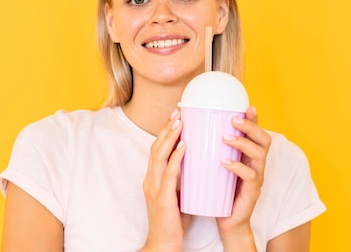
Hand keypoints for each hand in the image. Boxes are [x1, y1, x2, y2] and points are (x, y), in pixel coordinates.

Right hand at [140, 108, 191, 251]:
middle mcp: (151, 179)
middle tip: (178, 111)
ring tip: (181, 122)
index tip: (177, 116)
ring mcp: (154, 188)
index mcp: (154, 178)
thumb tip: (200, 162)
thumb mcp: (179, 194)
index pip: (157, 149)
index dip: (165, 132)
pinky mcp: (162, 198)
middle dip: (167, 128)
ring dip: (170, 136)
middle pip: (156, 147)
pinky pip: (169, 173)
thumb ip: (184, 178)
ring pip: (159, 155)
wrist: (164, 244)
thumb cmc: (174, 221)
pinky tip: (185, 145)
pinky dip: (176, 157)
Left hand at [216, 106, 270, 249]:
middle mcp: (257, 164)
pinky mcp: (252, 192)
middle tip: (234, 120)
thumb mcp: (216, 167)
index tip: (247, 106)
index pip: (257, 133)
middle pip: (264, 140)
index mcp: (249, 156)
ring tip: (226, 138)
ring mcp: (257, 178)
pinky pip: (251, 177)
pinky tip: (225, 163)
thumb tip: (193, 130)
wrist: (226, 221)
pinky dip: (238, 168)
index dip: (254, 119)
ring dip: (244, 143)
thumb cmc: (219, 192)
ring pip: (259, 155)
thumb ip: (212, 150)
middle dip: (251, 127)